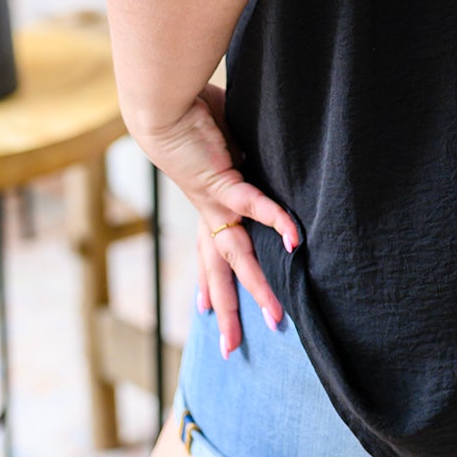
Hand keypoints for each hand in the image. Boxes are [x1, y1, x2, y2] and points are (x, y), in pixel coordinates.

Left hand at [133, 82, 298, 356]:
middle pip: (218, 272)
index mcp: (205, 205)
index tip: (204, 312)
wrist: (161, 106)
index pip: (206, 254)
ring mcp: (214, 204)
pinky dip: (276, 222)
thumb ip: (238, 154)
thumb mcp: (220, 143)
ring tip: (275, 316)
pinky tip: (295, 242)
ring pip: (236, 257)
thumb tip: (253, 153)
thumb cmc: (188, 115)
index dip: (207, 284)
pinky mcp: (222, 183)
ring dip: (256, 289)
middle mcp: (207, 213)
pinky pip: (254, 206)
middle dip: (227, 312)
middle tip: (232, 350)